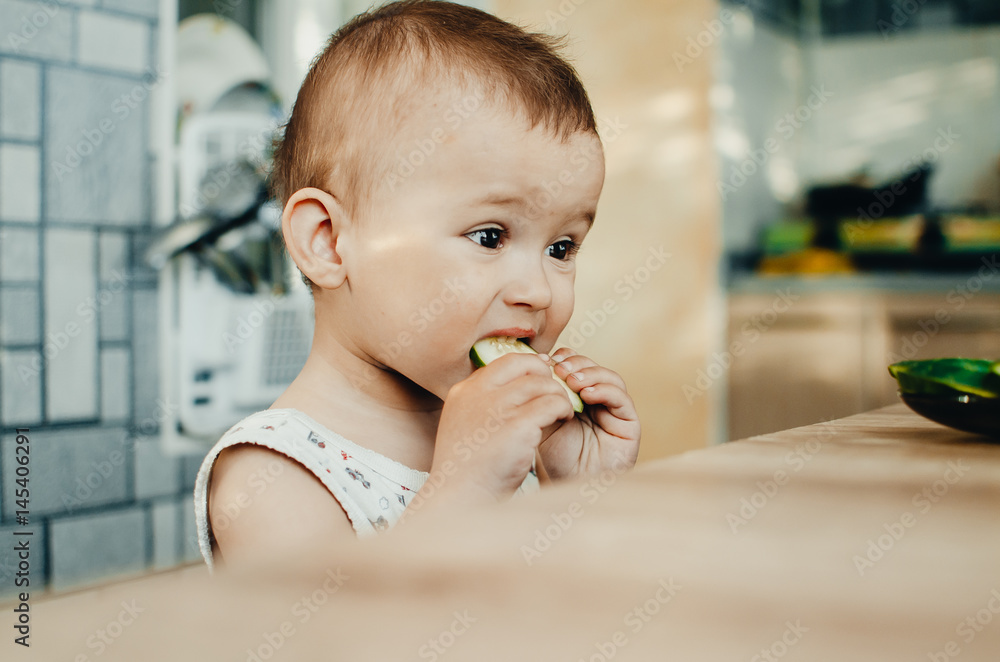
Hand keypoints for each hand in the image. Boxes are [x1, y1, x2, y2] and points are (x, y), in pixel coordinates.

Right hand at [428, 353, 575, 504]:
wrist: (461, 498)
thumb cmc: (466, 470)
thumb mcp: (464, 426)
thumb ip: (481, 405)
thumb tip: (512, 390)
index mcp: (464, 391)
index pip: (504, 362)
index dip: (529, 365)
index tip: (542, 375)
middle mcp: (479, 393)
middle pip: (525, 366)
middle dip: (547, 376)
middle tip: (556, 392)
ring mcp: (498, 408)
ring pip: (543, 384)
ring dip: (558, 394)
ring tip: (563, 410)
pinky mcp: (518, 426)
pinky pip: (553, 403)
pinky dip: (563, 408)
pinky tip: (563, 419)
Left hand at [539, 348, 639, 479]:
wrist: (569, 486)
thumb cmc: (556, 457)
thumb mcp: (544, 419)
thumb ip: (545, 395)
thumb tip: (539, 362)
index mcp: (579, 396)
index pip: (577, 367)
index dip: (565, 358)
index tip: (547, 360)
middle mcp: (600, 400)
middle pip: (594, 368)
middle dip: (577, 364)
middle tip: (560, 369)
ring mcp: (616, 411)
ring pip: (611, 379)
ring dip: (591, 374)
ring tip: (572, 381)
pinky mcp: (630, 424)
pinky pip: (622, 399)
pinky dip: (605, 391)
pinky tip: (587, 395)